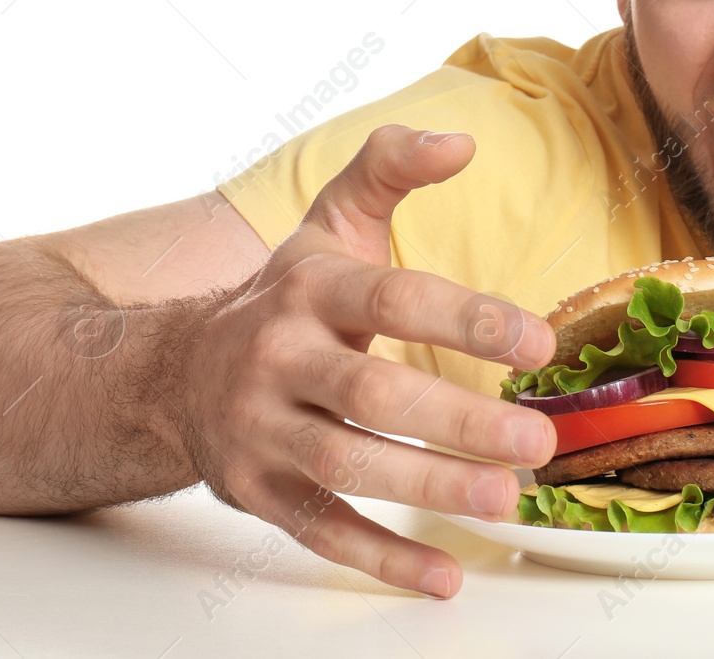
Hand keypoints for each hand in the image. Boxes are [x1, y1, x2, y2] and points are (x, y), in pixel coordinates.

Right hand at [167, 125, 555, 596]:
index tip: (538, 342)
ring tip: (507, 498)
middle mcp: (277, 359)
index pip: (393, 300)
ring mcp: (260, 431)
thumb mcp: (330, 223)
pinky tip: (443, 575)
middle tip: (539, 440)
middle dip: (459, 421)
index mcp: (308, 290)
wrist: (173, 370)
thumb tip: (465, 139)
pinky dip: (380, 557)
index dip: (466, 320)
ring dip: (430, 487)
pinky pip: (320, 529)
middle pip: (372, 395)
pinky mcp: (256, 491)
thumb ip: (392, 166)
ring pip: (347, 467)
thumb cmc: (285, 296)